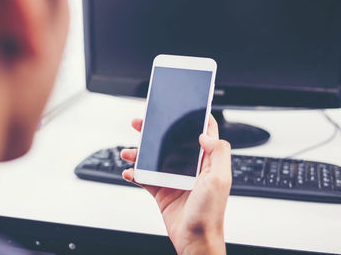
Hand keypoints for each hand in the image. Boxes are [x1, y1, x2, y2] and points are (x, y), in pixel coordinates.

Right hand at [121, 115, 231, 254]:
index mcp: (206, 162)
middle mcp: (190, 167)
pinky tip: (129, 172)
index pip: (203, 133)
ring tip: (127, 151)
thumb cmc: (210, 214)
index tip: (182, 106)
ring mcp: (175, 178)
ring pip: (155, 157)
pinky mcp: (163, 190)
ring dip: (140, 152)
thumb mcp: (219, 179)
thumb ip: (218, 153)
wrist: (194, 240)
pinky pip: (146, 177)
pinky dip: (136, 173)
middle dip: (156, 130)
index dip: (194, 118)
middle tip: (141, 123)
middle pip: (172, 141)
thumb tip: (205, 133)